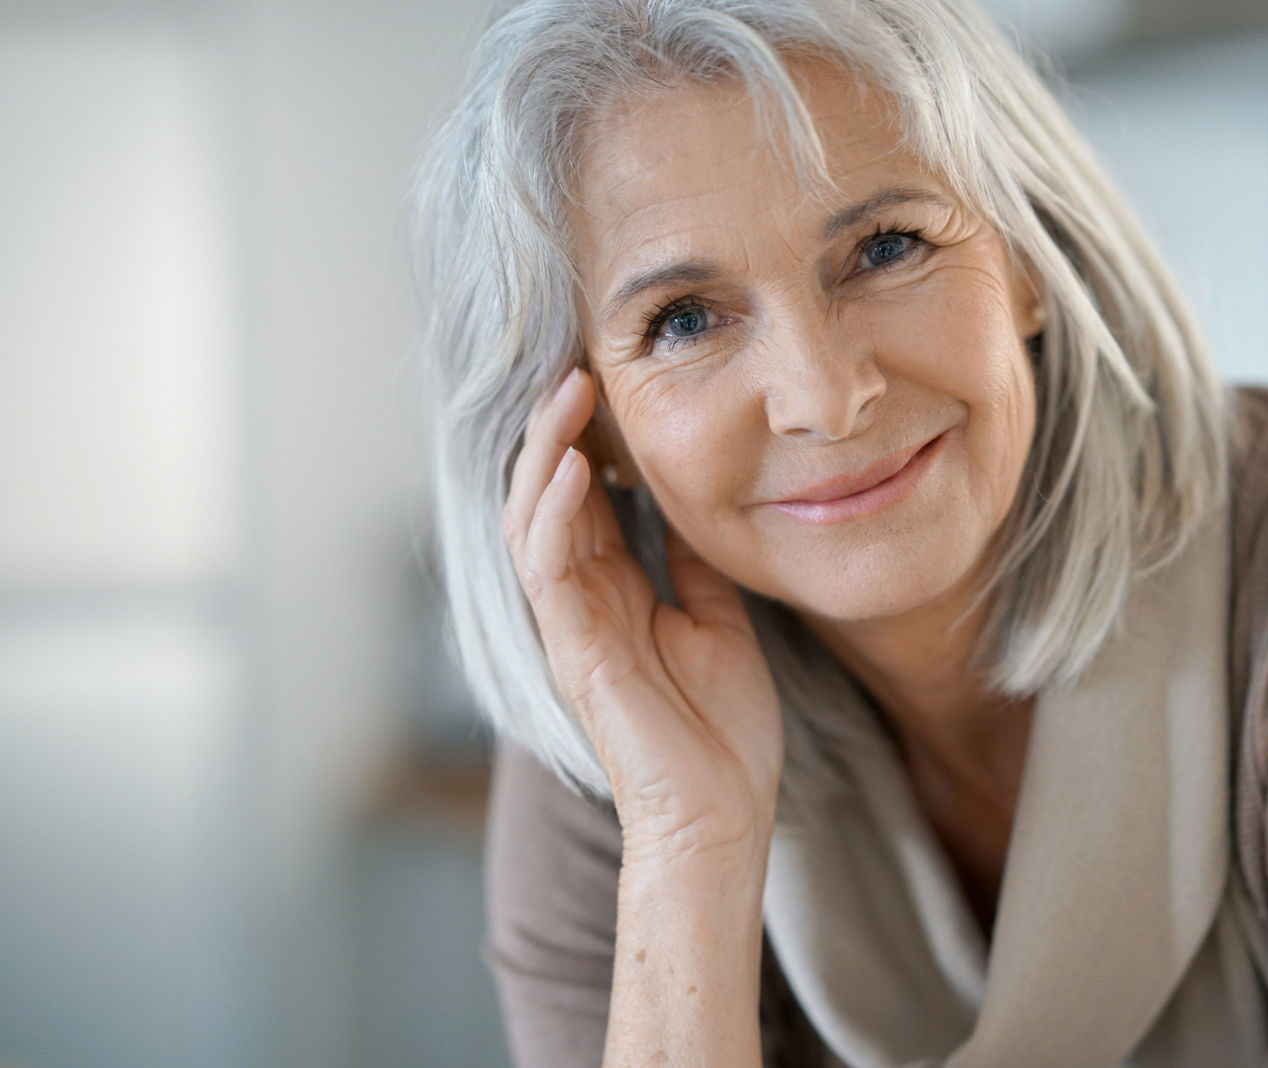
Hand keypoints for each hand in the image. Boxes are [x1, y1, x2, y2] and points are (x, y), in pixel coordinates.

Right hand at [503, 367, 783, 860]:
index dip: (590, 438)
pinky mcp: (572, 649)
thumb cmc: (721, 728)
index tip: (609, 380)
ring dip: (543, 452)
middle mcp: (582, 601)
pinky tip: (571, 465)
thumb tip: (687, 507)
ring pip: (531, 519)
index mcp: (614, 593)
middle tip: (576, 367)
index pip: (586, 499)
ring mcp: (571, 623)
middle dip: (556, 429)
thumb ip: (690, 566)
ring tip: (566, 393)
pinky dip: (553, 512)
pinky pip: (547, 567)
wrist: (722, 811)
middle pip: (548, 496)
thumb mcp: (717, 619)